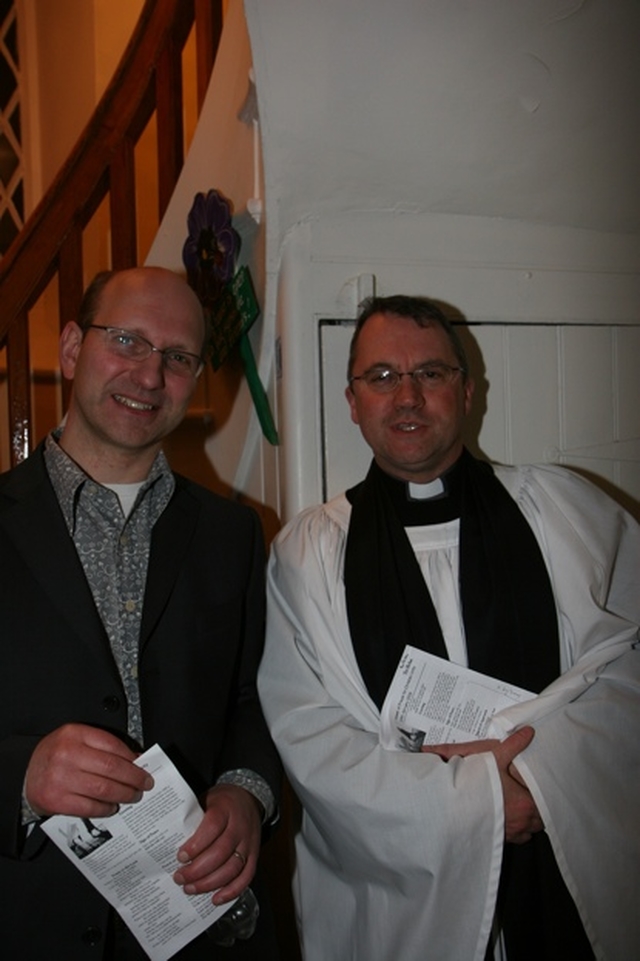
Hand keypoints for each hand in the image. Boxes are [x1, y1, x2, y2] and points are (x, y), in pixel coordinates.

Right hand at [24, 723, 152, 817]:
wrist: (25, 774)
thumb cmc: (55, 755)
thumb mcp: (76, 740)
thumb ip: (102, 746)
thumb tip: (134, 760)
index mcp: (74, 734)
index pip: (112, 745)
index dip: (131, 758)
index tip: (143, 766)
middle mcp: (67, 755)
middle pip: (111, 768)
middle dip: (133, 778)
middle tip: (144, 784)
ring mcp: (61, 779)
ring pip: (103, 789)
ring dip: (123, 795)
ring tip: (133, 796)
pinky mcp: (56, 800)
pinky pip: (89, 807)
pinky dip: (105, 808)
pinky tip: (112, 807)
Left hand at [173, 784, 261, 904]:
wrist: (249, 798)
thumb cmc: (222, 802)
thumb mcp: (206, 800)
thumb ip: (193, 818)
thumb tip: (168, 842)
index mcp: (225, 809)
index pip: (212, 827)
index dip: (196, 845)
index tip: (180, 857)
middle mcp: (239, 826)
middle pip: (221, 852)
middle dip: (198, 870)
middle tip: (179, 878)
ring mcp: (249, 843)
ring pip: (233, 867)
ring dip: (210, 883)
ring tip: (191, 888)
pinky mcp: (254, 855)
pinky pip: (246, 876)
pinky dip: (232, 891)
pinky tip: (216, 898)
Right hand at [422, 726, 543, 843]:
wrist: (453, 808)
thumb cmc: (476, 786)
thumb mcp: (495, 758)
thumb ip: (514, 745)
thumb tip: (528, 733)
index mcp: (525, 803)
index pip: (545, 803)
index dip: (545, 796)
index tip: (541, 790)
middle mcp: (521, 822)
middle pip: (540, 820)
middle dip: (537, 810)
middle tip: (532, 797)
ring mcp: (510, 833)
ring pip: (529, 831)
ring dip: (527, 821)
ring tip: (521, 809)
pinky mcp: (499, 838)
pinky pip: (516, 838)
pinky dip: (516, 831)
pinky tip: (508, 820)